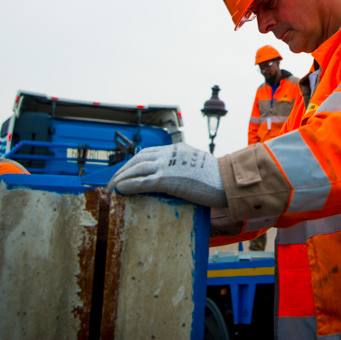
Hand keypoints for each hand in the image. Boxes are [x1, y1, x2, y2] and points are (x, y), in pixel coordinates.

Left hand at [107, 143, 226, 207]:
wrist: (228, 181)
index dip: (134, 162)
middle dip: (123, 169)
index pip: (149, 152)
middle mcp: (170, 154)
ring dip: (121, 178)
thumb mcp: (199, 165)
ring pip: (136, 169)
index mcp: (177, 149)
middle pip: (138, 159)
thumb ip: (185, 166)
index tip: (127, 171)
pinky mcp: (167, 180)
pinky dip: (128, 185)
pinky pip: (141, 182)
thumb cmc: (219, 178)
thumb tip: (179, 177)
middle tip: (114, 180)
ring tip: (112, 187)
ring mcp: (167, 166)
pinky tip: (120, 190)